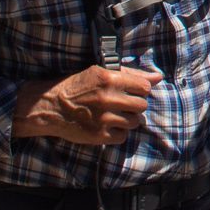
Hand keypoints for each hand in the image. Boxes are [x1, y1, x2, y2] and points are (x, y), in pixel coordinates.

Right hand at [13, 65, 161, 144]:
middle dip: (135, 106)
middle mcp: (108, 98)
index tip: (131, 92)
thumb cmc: (77, 86)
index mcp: (110, 79)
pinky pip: (123, 137)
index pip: (145, 87)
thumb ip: (132, 74)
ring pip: (134, 122)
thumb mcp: (101, 72)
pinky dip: (118, 133)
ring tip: (114, 115)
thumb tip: (158, 78)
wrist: (50, 106)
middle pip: (142, 106)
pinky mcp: (98, 135)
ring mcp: (103, 118)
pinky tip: (107, 126)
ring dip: (127, 120)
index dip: (140, 90)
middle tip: (122, 105)